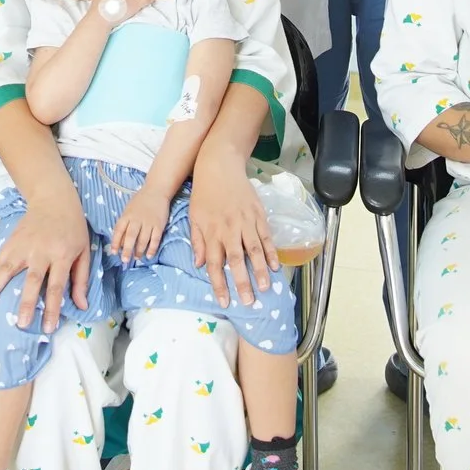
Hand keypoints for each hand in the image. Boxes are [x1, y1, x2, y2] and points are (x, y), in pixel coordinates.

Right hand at [0, 189, 91, 331]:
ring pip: (8, 269)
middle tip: (20, 324)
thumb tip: (82, 306)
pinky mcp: (11, 240)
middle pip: (32, 280)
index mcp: (62, 254)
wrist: (54, 198)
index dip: (52, 307)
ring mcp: (23, 245)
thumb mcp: (84, 250)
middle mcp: (41, 251)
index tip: (48, 327)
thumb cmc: (73, 227)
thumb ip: (81, 279)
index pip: (56, 285)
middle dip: (26, 303)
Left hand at [108, 188, 171, 262]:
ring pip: (143, 239)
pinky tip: (149, 255)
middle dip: (127, 249)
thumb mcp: (128, 210)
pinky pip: (155, 239)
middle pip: (131, 236)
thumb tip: (119, 242)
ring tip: (137, 258)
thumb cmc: (140, 202)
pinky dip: (152, 248)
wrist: (156, 190)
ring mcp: (148, 222)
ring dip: (139, 250)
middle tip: (124, 260)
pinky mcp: (159, 225)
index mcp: (127, 215)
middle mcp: (137, 219)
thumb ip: (124, 225)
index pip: (119, 230)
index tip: (114, 252)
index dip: (115, 242)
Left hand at [186, 162, 278, 307]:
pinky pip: (265, 236)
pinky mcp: (257, 214)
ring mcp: (245, 222)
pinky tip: (275, 265)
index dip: (219, 284)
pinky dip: (271, 252)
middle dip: (242, 283)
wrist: (219, 166)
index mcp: (211, 232)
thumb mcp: (194, 217)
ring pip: (254, 250)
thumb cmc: (204, 194)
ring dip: (260, 271)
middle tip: (248, 302)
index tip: (224, 302)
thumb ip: (197, 242)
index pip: (214, 264)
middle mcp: (228, 230)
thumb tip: (199, 264)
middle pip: (236, 261)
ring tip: (265, 288)